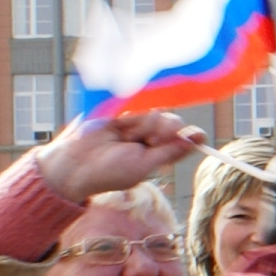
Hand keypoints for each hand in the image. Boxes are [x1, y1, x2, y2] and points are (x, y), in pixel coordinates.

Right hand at [37, 111, 197, 204]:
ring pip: (157, 113)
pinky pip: (138, 103)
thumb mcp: (144, 165)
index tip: (200, 135)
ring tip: (125, 135)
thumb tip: (198, 141)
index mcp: (156, 151)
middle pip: (173, 122)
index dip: (192, 136)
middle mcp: (147, 135)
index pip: (182, 139)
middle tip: (148, 140)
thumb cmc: (109, 171)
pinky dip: (133, 115)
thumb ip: (170, 152)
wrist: (75, 163)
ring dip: (145, 124)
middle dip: (165, 130)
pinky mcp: (119, 108)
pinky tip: (119, 124)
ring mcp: (133, 120)